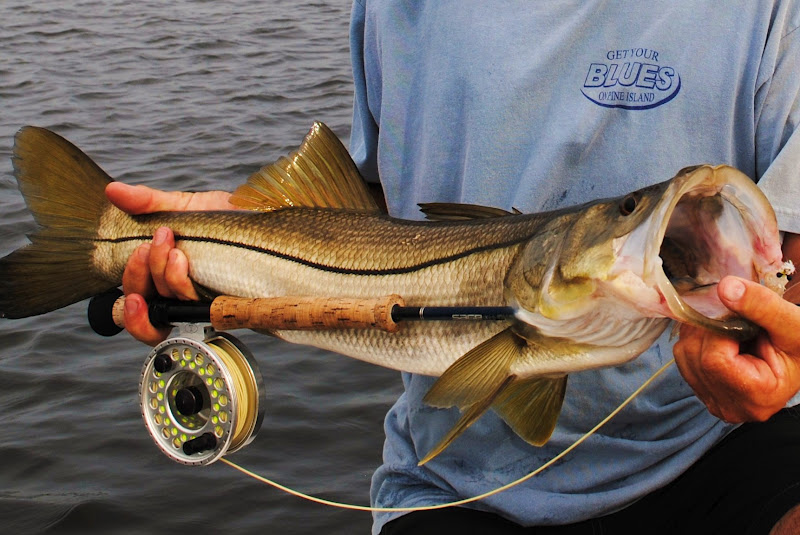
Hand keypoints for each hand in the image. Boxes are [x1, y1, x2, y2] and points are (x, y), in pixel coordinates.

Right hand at [105, 182, 234, 344]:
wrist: (265, 218)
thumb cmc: (226, 220)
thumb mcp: (183, 206)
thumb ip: (148, 203)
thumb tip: (113, 190)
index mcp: (164, 280)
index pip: (136, 308)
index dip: (126, 307)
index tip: (129, 265)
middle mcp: (182, 297)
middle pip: (148, 310)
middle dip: (140, 278)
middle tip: (149, 247)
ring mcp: (205, 302)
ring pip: (171, 309)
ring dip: (164, 278)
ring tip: (172, 249)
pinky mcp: (227, 303)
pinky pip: (200, 309)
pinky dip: (183, 286)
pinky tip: (183, 263)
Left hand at [673, 276, 799, 421]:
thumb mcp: (793, 324)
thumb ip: (762, 306)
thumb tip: (725, 287)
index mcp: (757, 397)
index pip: (714, 360)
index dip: (722, 332)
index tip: (744, 325)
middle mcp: (730, 408)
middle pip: (694, 355)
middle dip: (713, 330)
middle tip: (742, 327)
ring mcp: (714, 402)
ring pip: (684, 353)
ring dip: (704, 332)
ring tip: (736, 335)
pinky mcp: (702, 392)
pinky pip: (683, 356)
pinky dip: (698, 340)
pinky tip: (724, 341)